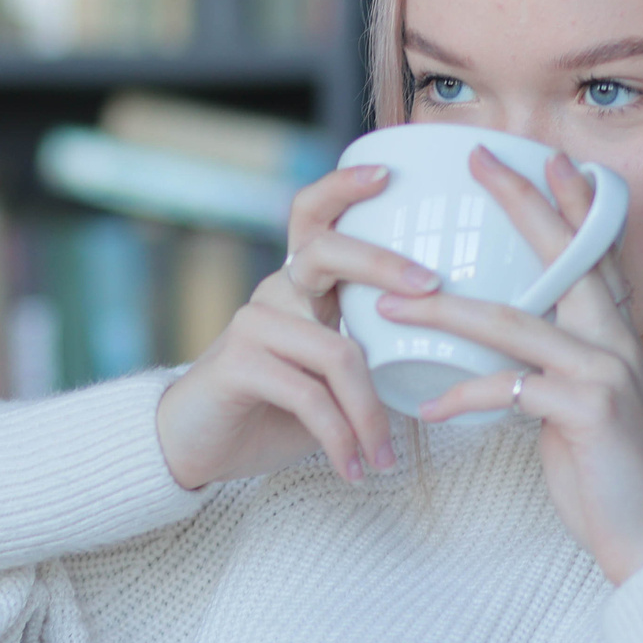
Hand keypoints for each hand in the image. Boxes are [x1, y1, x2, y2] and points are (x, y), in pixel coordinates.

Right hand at [155, 164, 440, 490]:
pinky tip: (354, 469)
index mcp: (300, 286)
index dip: (344, 187)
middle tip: (432, 291)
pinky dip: (341, 438)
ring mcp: (254, 322)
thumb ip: (371, 356)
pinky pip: (311, 396)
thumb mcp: (329, 379)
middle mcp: (276, 291)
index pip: (315, 218)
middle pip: (329, 252)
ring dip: (371, 415)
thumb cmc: (274, 411)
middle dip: (386, 264)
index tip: (388, 173)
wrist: (196, 447)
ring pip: (339, 353)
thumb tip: (446, 358)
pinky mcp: (239, 363)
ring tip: (386, 458)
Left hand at [375, 148, 642, 584]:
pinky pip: (507, 391)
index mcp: (615, 337)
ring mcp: (604, 372)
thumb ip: (551, 373)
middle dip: (521, 204)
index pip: (594, 255)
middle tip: (481, 159)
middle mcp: (616, 343)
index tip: (549, 158)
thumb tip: (504, 360)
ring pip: (514, 323)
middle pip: (562, 257)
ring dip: (446, 311)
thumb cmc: (607, 476)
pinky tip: (429, 408)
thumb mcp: (578, 410)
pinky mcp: (587, 410)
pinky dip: (463, 397)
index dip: (571, 205)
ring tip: (395, 303)